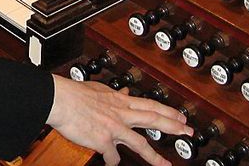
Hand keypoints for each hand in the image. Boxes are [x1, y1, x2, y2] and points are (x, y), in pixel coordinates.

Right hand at [46, 75, 191, 165]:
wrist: (59, 100)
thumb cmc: (74, 94)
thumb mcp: (99, 90)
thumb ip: (114, 94)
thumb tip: (127, 92)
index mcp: (120, 101)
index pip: (151, 105)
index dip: (168, 111)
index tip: (181, 116)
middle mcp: (120, 114)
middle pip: (154, 120)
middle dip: (174, 127)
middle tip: (189, 132)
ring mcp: (113, 128)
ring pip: (140, 144)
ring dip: (155, 157)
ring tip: (166, 165)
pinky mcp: (103, 141)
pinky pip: (113, 156)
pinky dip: (113, 161)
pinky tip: (112, 162)